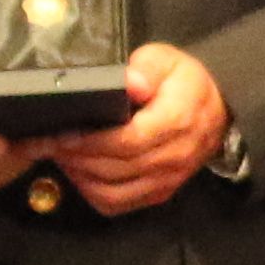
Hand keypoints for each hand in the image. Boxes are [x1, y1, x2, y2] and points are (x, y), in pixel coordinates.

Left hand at [51, 43, 228, 215]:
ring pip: (111, 193)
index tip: (62, 133)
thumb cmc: (184, 83)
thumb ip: (146, 68)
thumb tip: (130, 83)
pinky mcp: (158, 193)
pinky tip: (79, 172)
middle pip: (114, 168)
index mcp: (176, 122)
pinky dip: (91, 191)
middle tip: (48, 143)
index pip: (127, 141)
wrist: (216, 110)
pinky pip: (117, 204)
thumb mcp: (166, 60)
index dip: (90, 141)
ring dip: (79, 177)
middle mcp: (173, 157)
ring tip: (60, 155)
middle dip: (75, 157)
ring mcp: (167, 180)